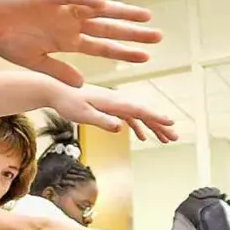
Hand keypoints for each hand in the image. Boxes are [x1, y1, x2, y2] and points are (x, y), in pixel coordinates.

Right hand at [0, 0, 162, 86]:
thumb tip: (83, 83)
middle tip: (158, 38)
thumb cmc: (4, 38)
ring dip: (121, 14)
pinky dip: (86, 0)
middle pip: (107, 28)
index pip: (101, 46)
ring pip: (98, 11)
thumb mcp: (35, 61)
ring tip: (145, 17)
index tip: (145, 58)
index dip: (123, 51)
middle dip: (132, 33)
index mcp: (66, 39)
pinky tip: (104, 5)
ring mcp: (62, 8)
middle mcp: (69, 22)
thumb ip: (59, 71)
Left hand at [51, 83, 177, 141]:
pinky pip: (128, 116)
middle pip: (143, 113)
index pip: (139, 110)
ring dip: (152, 127)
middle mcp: (116, 100)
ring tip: (165, 139)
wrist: (56, 91)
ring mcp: (113, 103)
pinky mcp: (108, 106)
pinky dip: (138, 126)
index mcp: (112, 101)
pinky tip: (142, 136)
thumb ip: (102, 120)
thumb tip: (120, 127)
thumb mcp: (83, 114)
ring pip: (138, 115)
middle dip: (160, 125)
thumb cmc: (67, 102)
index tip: (170, 123)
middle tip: (174, 137)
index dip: (156, 117)